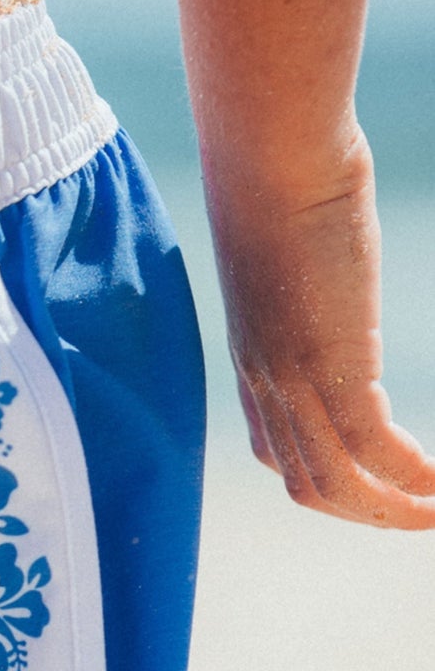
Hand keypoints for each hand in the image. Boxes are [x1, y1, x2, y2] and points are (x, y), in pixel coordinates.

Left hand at [206, 132, 434, 528]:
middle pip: (304, 482)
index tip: (365, 487)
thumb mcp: (285, 243)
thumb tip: (322, 244)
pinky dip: (409, 476)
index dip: (319, 479)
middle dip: (361, 512)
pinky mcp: (329, 364)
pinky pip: (373, 448)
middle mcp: (263, 382)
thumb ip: (301, 273)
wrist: (272, 153)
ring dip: (388, 511)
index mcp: (253, 359)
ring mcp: (291, 380)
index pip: (275, 449)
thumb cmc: (280, 176)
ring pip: (334, 483)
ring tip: (433, 515)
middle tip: (413, 517)